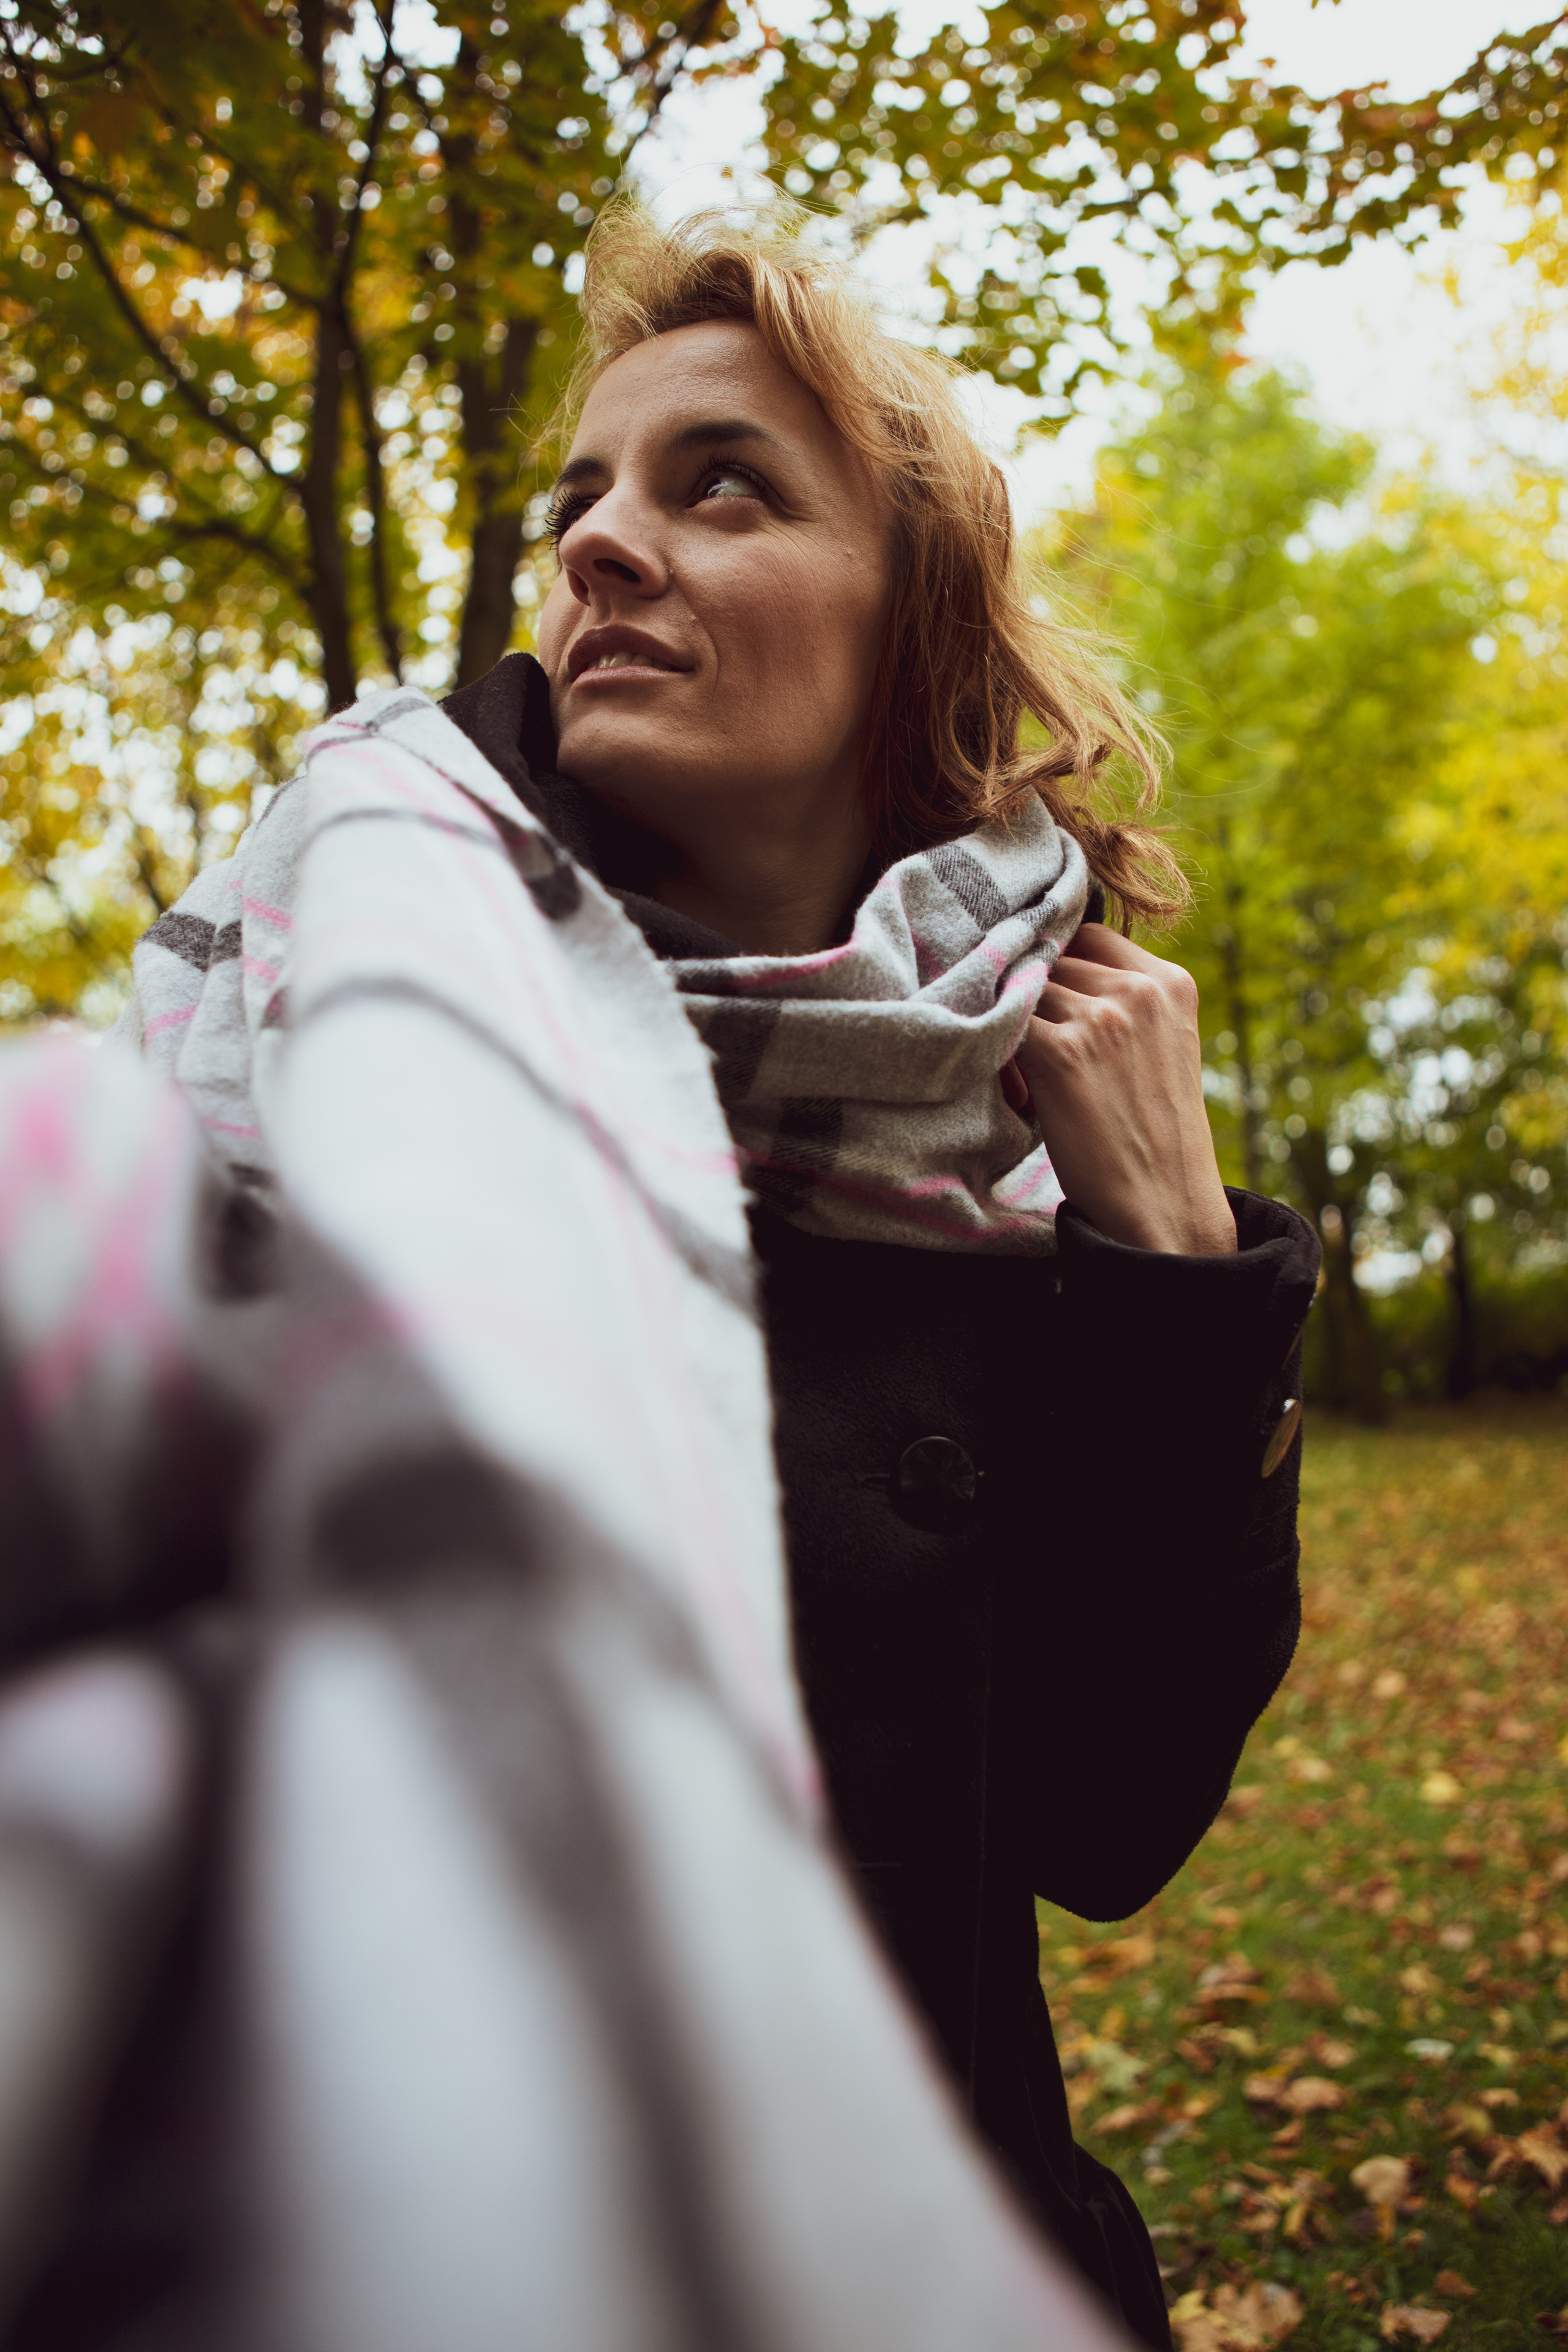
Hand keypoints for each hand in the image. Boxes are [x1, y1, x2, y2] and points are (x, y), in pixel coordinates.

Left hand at [1001, 924, 1235, 1256]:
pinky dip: (1000, 1054)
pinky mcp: (1061, 1053)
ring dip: (1015, 1025)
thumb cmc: (1155, 1133)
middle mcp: (1139, 991)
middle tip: (1033, 1046)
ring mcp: (1100, 1019)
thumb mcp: (1162, 1047)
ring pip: (1024, 993)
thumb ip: (1124, 1002)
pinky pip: (1005, 1027)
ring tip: (1028, 1076)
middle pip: (1052, 961)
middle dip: (1035, 998)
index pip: (1090, 936)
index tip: (1047, 998)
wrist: (1164, 1202)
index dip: (1059, 964)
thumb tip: (1049, 968)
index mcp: (1171, 983)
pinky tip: (1020, 1090)